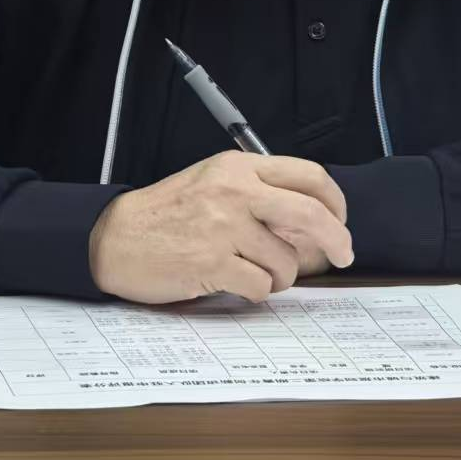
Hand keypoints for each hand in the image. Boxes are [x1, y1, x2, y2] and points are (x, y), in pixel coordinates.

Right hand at [88, 151, 353, 304]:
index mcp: (239, 167)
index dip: (335, 203)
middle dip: (337, 240)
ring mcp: (225, 227)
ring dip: (279, 276)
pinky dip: (255, 292)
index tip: (341, 222)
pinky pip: (261, 287)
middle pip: (310, 214)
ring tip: (252, 272)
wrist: (117, 237)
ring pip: (286, 261)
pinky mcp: (213, 263)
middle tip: (343, 256)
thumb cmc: (168, 213)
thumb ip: (259, 194)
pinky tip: (233, 282)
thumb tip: (312, 225)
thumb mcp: (214, 183)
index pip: (308, 176)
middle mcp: (236, 191)